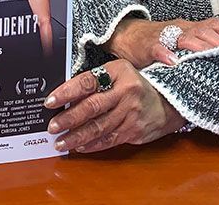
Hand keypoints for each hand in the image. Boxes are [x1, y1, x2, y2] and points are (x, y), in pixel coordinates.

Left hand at [43, 60, 183, 152]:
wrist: (168, 101)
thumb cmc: (135, 84)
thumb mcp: (117, 72)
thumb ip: (95, 80)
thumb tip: (66, 95)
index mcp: (118, 72)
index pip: (87, 82)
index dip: (67, 92)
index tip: (50, 101)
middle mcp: (125, 92)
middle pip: (92, 107)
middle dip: (69, 118)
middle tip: (53, 126)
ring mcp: (131, 113)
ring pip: (99, 127)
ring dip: (77, 136)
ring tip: (61, 142)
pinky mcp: (134, 131)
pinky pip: (109, 140)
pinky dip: (92, 145)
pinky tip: (79, 147)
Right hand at [105, 17, 218, 67]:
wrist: (126, 34)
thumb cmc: (157, 40)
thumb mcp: (181, 40)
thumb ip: (199, 46)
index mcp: (189, 28)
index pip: (213, 25)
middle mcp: (179, 29)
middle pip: (202, 31)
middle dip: (218, 39)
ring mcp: (164, 36)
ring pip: (183, 37)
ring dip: (197, 45)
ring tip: (209, 53)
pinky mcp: (148, 46)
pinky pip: (157, 48)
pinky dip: (166, 54)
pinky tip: (173, 62)